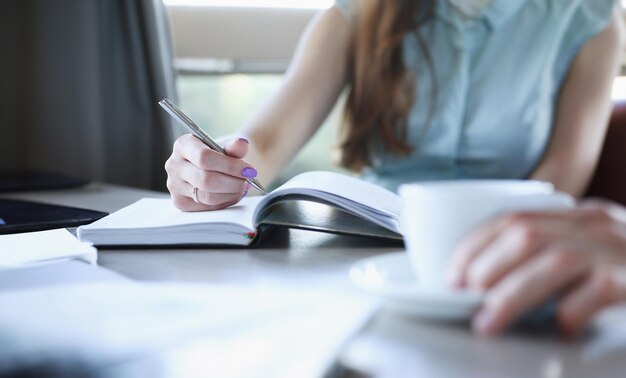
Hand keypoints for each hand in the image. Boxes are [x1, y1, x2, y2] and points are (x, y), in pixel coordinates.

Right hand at [164, 134, 256, 210]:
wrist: (211, 167)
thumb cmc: (218, 155)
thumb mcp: (227, 146)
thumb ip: (235, 146)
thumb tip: (241, 144)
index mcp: (183, 145)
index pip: (204, 158)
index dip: (230, 166)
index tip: (249, 170)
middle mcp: (174, 165)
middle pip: (206, 180)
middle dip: (233, 182)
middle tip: (249, 181)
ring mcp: (174, 185)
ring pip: (208, 196)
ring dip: (231, 193)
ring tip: (242, 187)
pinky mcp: (180, 202)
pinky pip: (207, 207)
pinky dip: (225, 202)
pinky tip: (231, 193)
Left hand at [446, 200, 625, 336]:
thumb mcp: (595, 250)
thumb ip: (556, 254)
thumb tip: (493, 283)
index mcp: (580, 216)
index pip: (514, 219)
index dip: (475, 245)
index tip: (451, 272)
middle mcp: (599, 225)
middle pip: (527, 236)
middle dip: (485, 267)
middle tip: (463, 296)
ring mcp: (623, 249)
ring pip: (554, 262)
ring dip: (512, 294)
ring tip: (488, 321)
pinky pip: (599, 289)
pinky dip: (571, 309)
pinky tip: (559, 326)